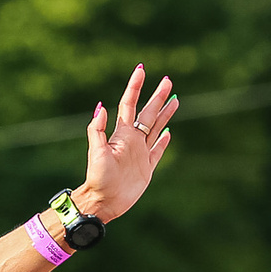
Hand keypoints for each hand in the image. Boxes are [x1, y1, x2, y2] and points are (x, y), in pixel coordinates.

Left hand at [73, 66, 177, 222]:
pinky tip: (167, 132)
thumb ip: (97, 130)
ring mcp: (140, 153)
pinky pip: (157, 151)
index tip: (141, 70)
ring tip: (174, 100)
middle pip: (148, 113)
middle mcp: (132, 140)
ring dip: (164, 114)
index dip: (135, 87)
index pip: (129, 104)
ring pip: (155, 128)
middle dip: (157, 96)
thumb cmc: (98, 178)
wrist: (103, 201)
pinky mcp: (146, 168)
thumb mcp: (96, 153)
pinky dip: (163, 141)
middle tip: (167, 80)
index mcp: (121, 134)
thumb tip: (102, 106)